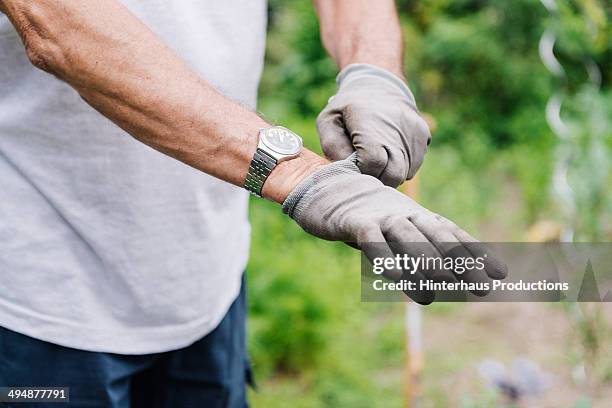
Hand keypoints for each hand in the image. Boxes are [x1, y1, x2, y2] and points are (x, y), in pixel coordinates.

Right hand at [282, 156, 506, 303]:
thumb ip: (412, 256)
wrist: (325, 187)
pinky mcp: (353, 222)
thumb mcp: (392, 233)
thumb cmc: (365, 216)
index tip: (499, 273)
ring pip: (407, 236)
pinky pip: (371, 239)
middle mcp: (404, 213)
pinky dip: (384, 255)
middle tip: (481, 285)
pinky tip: (394, 276)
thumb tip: (436, 288)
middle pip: (435, 236)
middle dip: (460, 260)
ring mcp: (380, 216)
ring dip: (427, 259)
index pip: (450, 233)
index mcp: (417, 215)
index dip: (474, 252)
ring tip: (445, 283)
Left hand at [317, 64, 430, 187]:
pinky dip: (401, 166)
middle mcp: (396, 127)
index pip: (373, 163)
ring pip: (404, 174)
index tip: (355, 165)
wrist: (378, 86)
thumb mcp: (328, 121)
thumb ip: (333, 148)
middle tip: (365, 168)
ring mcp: (414, 132)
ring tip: (376, 157)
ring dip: (389, 173)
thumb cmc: (347, 109)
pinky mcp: (424, 136)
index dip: (362, 171)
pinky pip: (413, 166)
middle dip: (377, 179)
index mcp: (369, 122)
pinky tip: (389, 152)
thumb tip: (348, 170)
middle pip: (393, 174)